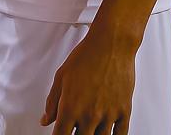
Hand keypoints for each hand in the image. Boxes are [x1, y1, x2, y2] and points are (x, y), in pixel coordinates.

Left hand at [42, 19, 140, 133]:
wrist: (112, 44)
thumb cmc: (87, 56)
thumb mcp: (61, 77)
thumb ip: (52, 102)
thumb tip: (46, 120)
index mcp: (70, 108)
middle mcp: (89, 115)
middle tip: (75, 129)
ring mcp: (108, 115)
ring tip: (89, 129)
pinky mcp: (124, 111)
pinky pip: (120, 134)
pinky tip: (108, 134)